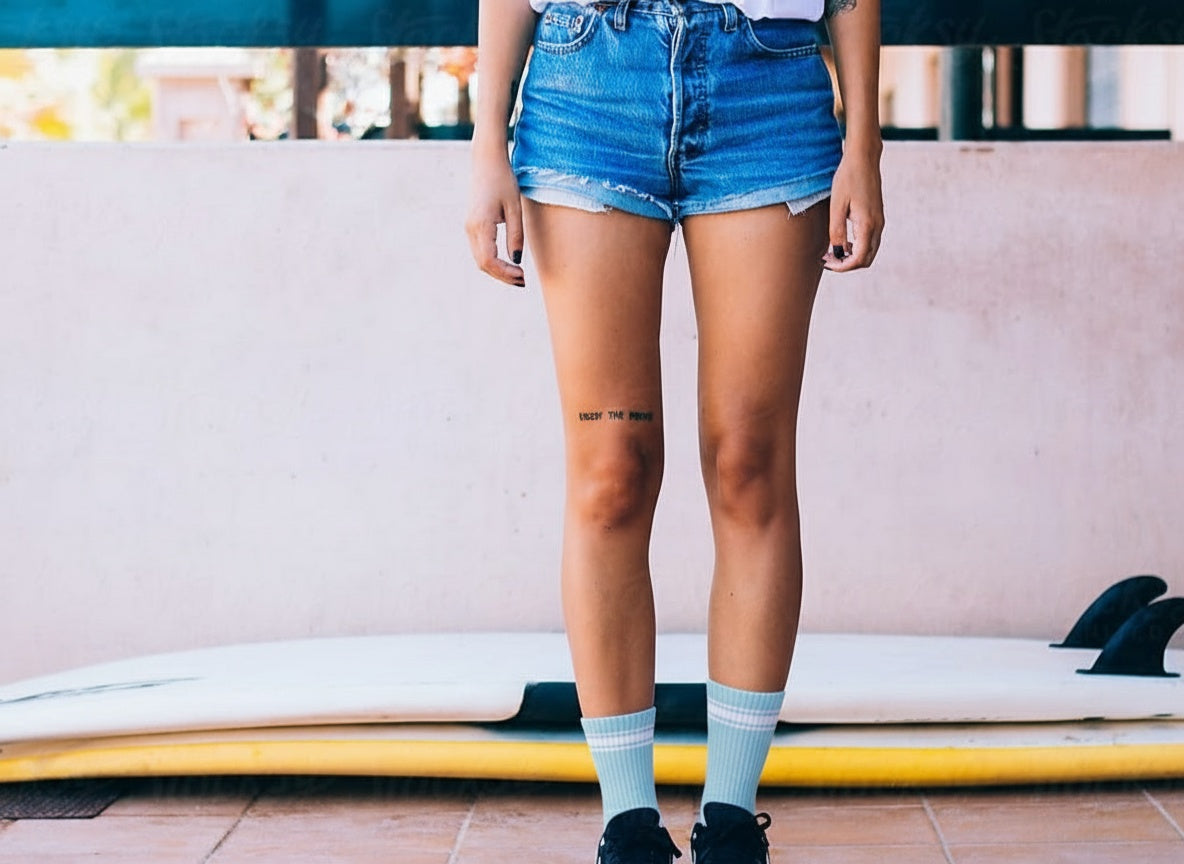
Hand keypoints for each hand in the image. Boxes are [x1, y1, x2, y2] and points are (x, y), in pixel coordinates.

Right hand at [465, 150, 526, 287]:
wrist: (486, 162)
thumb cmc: (503, 181)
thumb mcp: (515, 208)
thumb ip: (515, 235)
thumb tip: (515, 260)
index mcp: (481, 225)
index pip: (489, 260)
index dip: (505, 273)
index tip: (522, 275)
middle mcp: (471, 229)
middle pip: (483, 264)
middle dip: (502, 276)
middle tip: (522, 280)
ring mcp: (469, 228)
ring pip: (480, 259)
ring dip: (498, 270)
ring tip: (518, 275)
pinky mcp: (472, 226)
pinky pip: (480, 251)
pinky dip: (493, 261)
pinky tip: (508, 263)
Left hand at [821, 148, 883, 271]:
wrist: (863, 159)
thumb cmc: (848, 178)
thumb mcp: (836, 206)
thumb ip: (836, 231)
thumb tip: (836, 252)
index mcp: (867, 225)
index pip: (858, 259)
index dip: (842, 266)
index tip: (826, 262)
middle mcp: (877, 226)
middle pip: (866, 259)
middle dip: (847, 264)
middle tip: (828, 258)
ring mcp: (879, 221)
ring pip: (869, 251)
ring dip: (852, 256)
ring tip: (832, 250)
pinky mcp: (877, 216)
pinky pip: (869, 240)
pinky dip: (856, 247)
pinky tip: (842, 240)